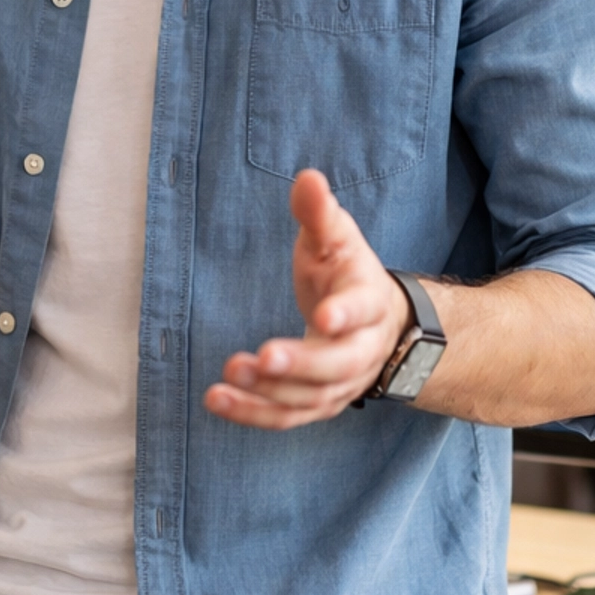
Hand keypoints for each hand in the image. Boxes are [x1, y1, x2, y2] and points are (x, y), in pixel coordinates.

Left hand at [204, 170, 411, 429]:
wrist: (377, 324)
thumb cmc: (345, 273)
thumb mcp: (335, 238)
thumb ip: (319, 213)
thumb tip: (308, 177)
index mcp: (369, 302)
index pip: (363, 310)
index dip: (346, 313)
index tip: (322, 314)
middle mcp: (362, 350)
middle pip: (338, 365)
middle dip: (302, 363)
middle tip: (263, 356)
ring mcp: (341, 384)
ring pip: (310, 397)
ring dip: (270, 390)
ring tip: (230, 371)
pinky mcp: (316, 404)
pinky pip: (285, 417)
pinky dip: (251, 413)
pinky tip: (217, 398)